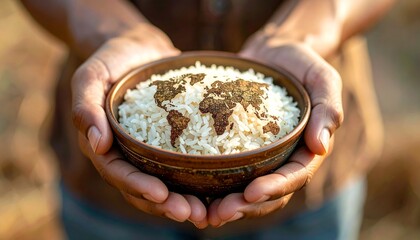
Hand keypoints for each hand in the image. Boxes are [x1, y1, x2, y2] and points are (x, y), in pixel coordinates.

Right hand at [71, 24, 206, 227]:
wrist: (140, 48)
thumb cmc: (112, 59)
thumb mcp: (91, 76)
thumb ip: (86, 107)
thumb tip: (96, 143)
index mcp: (104, 146)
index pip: (118, 173)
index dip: (137, 187)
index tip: (161, 194)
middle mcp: (128, 153)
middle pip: (144, 188)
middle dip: (167, 204)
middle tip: (193, 214)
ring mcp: (150, 150)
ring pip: (166, 182)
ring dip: (185, 200)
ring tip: (209, 212)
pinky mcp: (172, 142)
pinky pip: (184, 164)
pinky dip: (199, 179)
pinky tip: (220, 187)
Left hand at [208, 42, 343, 226]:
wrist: (274, 53)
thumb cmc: (302, 64)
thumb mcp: (322, 77)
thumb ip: (328, 109)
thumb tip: (321, 146)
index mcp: (307, 149)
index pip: (295, 176)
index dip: (275, 188)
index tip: (251, 192)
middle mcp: (283, 158)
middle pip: (269, 192)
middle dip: (246, 206)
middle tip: (219, 213)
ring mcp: (261, 155)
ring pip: (246, 188)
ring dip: (228, 204)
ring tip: (204, 212)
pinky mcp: (239, 147)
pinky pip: (228, 169)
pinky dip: (214, 183)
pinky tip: (193, 190)